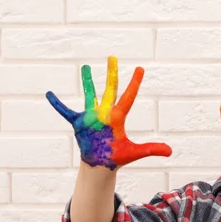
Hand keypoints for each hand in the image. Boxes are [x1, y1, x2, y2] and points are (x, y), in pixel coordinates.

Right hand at [46, 56, 171, 169]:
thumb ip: (151, 149)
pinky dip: (57, 104)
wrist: (101, 164)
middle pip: (110, 89)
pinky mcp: (79, 123)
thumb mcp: (135, 153)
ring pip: (89, 94)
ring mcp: (91, 117)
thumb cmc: (117, 157)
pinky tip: (49, 94)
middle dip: (111, 73)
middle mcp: (105, 113)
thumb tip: (171, 151)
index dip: (134, 83)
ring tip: (84, 66)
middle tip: (112, 57)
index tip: (140, 68)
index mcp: (118, 117)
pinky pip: (66, 111)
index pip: (128, 96)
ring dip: (87, 81)